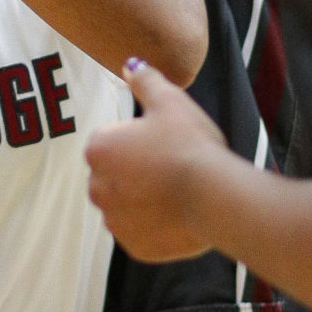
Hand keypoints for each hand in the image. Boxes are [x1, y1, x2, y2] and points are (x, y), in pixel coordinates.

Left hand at [85, 59, 227, 261]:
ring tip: (178, 191)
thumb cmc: (190, 144)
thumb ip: (145, 81)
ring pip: (126, 206)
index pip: (110, 141)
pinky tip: (178, 214)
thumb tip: (130, 64)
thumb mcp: (170, 101)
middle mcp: (96, 188)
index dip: (138, 140)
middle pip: (114, 175)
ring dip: (144, 200)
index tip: (163, 142)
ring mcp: (115, 222)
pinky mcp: (134, 248)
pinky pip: (141, 233)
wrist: (215, 196)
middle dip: (136, 172)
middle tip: (172, 166)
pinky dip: (155, 226)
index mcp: (98, 149)